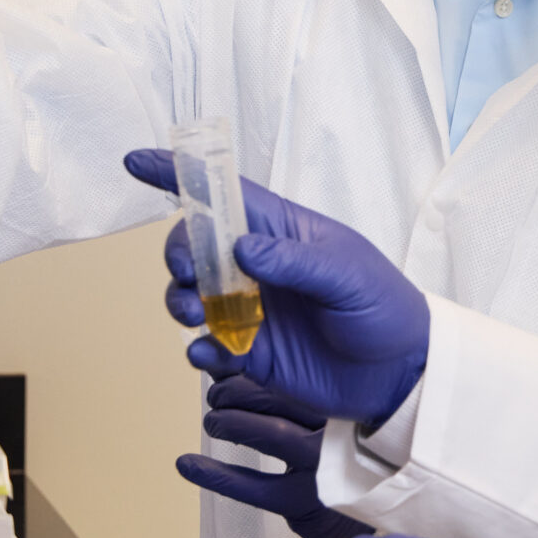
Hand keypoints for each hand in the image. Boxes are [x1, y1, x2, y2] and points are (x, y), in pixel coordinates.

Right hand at [124, 149, 429, 425]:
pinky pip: (207, 345)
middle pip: (196, 246)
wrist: (401, 376)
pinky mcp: (250, 352)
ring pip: (190, 294)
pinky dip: (198, 349)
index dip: (180, 174)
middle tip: (188, 274)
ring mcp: (252, 309)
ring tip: (194, 313)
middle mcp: (260, 266)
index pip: (225, 193)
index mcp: (283, 231)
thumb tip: (241, 248)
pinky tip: (212, 354)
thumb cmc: (386, 310)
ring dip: (178, 300)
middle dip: (178, 253)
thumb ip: (295, 261)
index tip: (137, 162)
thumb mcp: (349, 276)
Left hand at [177, 376, 369, 537]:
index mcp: (347, 398)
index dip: (251, 361)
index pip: (293, 367)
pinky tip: (189, 465)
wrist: (374, 522)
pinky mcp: (302, 501)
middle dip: (234, 391)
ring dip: (227, 422)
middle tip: (217, 395)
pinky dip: (215, 474)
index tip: (230, 357)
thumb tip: (246, 360)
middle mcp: (338, 428)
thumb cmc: (351, 461)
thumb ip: (305, 389)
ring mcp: (321, 466)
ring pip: (266, 433)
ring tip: (213, 422)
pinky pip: (251, 486)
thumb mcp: (338, 417)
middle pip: (275, 394)